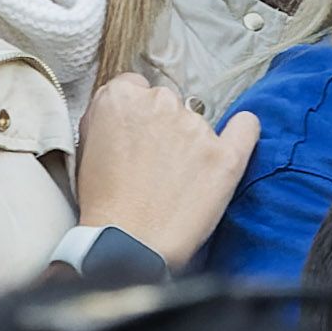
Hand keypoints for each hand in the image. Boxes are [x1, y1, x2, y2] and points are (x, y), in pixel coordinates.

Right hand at [73, 73, 259, 270]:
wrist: (126, 244)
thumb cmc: (102, 204)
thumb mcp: (85, 148)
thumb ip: (106, 118)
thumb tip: (121, 112)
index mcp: (121, 98)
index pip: (136, 87)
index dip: (136, 114)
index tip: (137, 135)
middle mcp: (161, 103)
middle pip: (167, 102)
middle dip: (162, 127)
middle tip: (154, 163)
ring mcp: (196, 127)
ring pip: (198, 121)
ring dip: (191, 142)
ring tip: (176, 181)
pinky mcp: (224, 155)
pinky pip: (246, 127)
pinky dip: (242, 130)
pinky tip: (237, 134)